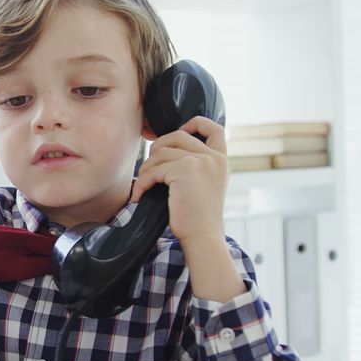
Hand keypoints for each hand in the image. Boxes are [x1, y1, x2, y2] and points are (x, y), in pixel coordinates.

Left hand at [131, 116, 229, 245]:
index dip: (193, 124)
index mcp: (221, 160)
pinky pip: (153, 170)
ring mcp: (200, 161)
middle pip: (177, 135)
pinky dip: (142, 182)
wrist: (202, 236)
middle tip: (150, 170)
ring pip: (161, 152)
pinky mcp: (184, 170)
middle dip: (157, 149)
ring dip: (146, 169)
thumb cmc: (197, 217)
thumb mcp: (203, 185)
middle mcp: (214, 157)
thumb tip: (161, 148)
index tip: (177, 137)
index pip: (214, 127)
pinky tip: (140, 195)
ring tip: (144, 186)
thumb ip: (194, 166)